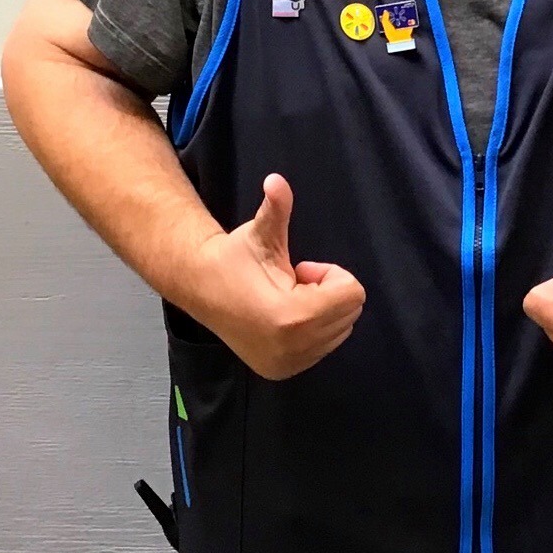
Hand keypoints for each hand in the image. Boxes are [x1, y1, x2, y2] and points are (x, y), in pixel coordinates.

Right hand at [193, 174, 365, 379]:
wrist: (200, 287)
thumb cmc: (235, 257)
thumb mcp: (260, 231)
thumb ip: (276, 207)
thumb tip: (276, 180)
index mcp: (291, 316)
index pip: (352, 293)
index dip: (329, 274)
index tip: (300, 268)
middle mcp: (293, 348)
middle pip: (351, 312)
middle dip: (328, 292)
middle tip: (293, 283)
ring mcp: (288, 364)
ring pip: (341, 331)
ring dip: (322, 310)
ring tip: (287, 299)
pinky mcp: (284, 371)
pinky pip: (324, 347)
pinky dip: (314, 329)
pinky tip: (284, 318)